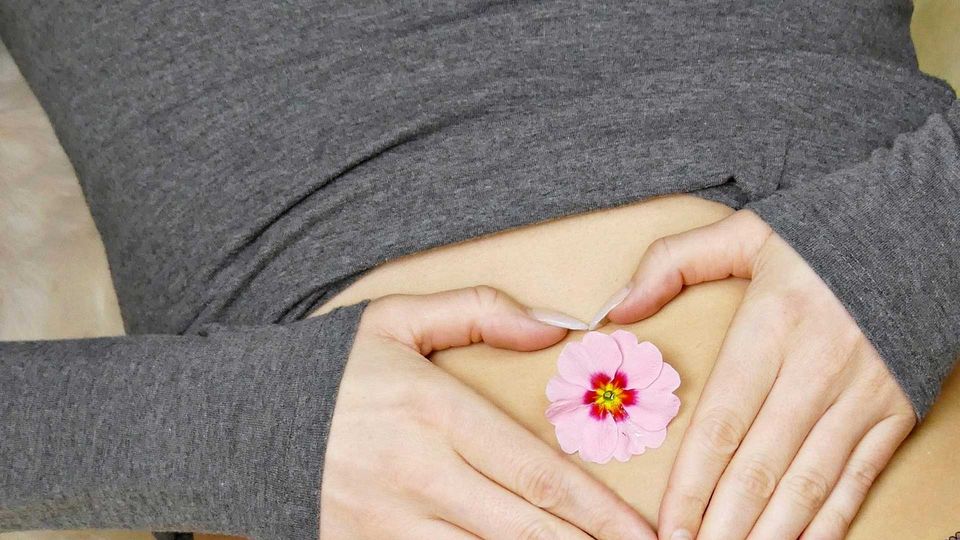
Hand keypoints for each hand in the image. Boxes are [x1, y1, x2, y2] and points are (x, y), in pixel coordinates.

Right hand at [320, 286, 655, 538]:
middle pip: (523, 530)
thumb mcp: (398, 318)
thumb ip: (480, 310)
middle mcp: (416, 474)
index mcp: (434, 412)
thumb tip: (556, 329)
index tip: (642, 533)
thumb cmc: (331, 369)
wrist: (242, 419)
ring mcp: (387, 522)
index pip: (537, 474)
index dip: (599, 512)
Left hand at [604, 210, 915, 538]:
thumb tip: (617, 309)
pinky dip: (831, 521)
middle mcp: (815, 369)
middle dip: (724, 523)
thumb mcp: (744, 233)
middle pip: (760, 465)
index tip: (667, 524)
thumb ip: (672, 263)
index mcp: (771, 328)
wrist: (920, 231)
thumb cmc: (821, 238)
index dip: (692, 483)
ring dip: (771, 532)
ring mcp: (860, 396)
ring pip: (810, 482)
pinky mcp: (893, 412)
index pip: (721, 423)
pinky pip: (858, 477)